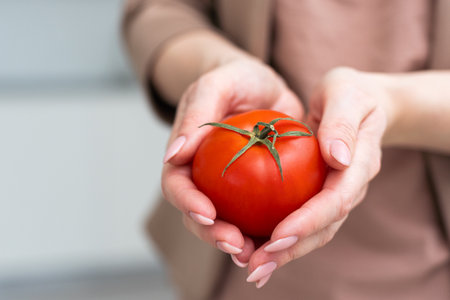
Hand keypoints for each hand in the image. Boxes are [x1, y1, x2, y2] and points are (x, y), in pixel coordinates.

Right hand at [161, 57, 303, 265]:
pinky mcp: (255, 193)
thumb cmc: (236, 80)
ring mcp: (228, 190)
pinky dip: (264, 235)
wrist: (264, 86)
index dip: (187, 203)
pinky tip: (278, 245)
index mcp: (186, 157)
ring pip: (226, 224)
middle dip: (213, 234)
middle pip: (199, 215)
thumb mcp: (217, 85)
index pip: (177, 185)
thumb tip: (172, 155)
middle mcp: (203, 179)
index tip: (207, 214)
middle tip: (236, 244)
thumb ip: (196, 116)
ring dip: (238, 244)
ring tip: (257, 255)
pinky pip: (257, 218)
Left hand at [245, 67, 398, 287]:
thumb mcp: (345, 93)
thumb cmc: (350, 93)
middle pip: (324, 227)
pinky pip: (302, 221)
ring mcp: (335, 193)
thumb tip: (338, 158)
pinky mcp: (318, 194)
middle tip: (257, 267)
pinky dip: (281, 240)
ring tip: (252, 269)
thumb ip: (342, 122)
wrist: (362, 102)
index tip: (279, 236)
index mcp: (359, 163)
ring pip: (313, 232)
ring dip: (284, 254)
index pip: (336, 199)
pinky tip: (255, 249)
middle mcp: (348, 186)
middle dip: (291, 250)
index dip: (309, 220)